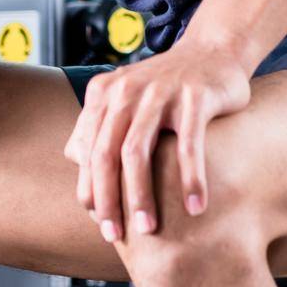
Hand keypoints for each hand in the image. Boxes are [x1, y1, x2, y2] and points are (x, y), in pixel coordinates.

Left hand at [63, 42, 250, 241]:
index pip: (88, 149)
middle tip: (114, 235)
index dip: (90, 188)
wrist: (214, 51)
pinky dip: (190, 179)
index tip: (98, 221)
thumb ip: (100, 124)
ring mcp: (159, 91)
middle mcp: (126, 90)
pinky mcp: (195, 96)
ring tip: (149, 229)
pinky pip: (188, 145)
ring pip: (138, 151)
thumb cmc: (167, 87)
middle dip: (107, 198)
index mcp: (104, 94)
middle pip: (105, 153)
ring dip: (140, 195)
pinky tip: (195, 208)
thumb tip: (72, 158)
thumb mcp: (127, 98)